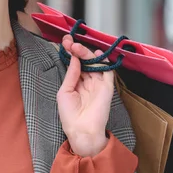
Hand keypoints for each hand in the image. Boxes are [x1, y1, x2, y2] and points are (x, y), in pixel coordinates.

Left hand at [57, 35, 114, 156]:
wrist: (81, 130)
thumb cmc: (70, 115)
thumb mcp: (64, 92)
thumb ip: (71, 74)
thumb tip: (73, 58)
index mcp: (76, 83)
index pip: (75, 63)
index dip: (71, 52)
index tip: (65, 42)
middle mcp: (88, 82)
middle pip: (85, 61)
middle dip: (78, 50)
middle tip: (70, 43)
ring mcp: (98, 84)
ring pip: (95, 63)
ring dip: (87, 53)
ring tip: (77, 48)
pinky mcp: (107, 88)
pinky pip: (108, 71)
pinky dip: (104, 61)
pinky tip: (96, 54)